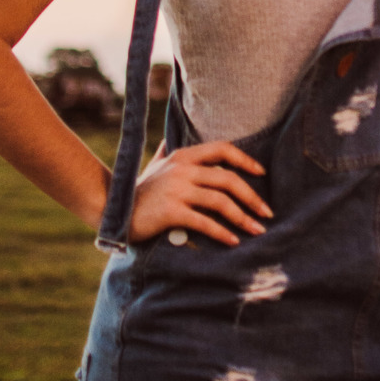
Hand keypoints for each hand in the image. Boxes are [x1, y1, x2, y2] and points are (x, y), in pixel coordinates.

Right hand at [128, 138, 272, 245]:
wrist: (112, 211)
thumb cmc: (137, 191)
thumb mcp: (154, 167)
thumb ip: (165, 153)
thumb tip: (170, 138)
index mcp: (183, 156)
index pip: (222, 149)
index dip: (245, 160)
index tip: (262, 173)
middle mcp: (182, 169)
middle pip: (228, 179)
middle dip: (252, 197)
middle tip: (267, 213)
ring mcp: (176, 190)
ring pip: (220, 201)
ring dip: (243, 218)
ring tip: (257, 230)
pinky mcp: (171, 212)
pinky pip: (205, 222)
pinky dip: (222, 232)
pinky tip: (234, 241)